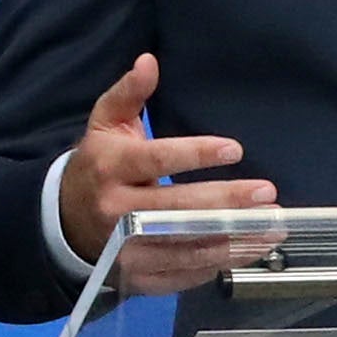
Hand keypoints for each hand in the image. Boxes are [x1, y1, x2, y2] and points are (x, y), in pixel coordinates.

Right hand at [62, 54, 280, 295]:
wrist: (64, 221)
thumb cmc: (98, 166)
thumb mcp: (105, 125)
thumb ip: (129, 93)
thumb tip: (149, 60)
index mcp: (109, 167)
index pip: (156, 160)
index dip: (196, 155)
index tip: (236, 150)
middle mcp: (115, 210)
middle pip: (177, 208)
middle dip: (226, 202)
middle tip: (267, 194)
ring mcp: (125, 249)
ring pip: (186, 247)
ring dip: (234, 239)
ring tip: (272, 228)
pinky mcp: (137, 276)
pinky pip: (182, 273)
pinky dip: (217, 264)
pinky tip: (247, 249)